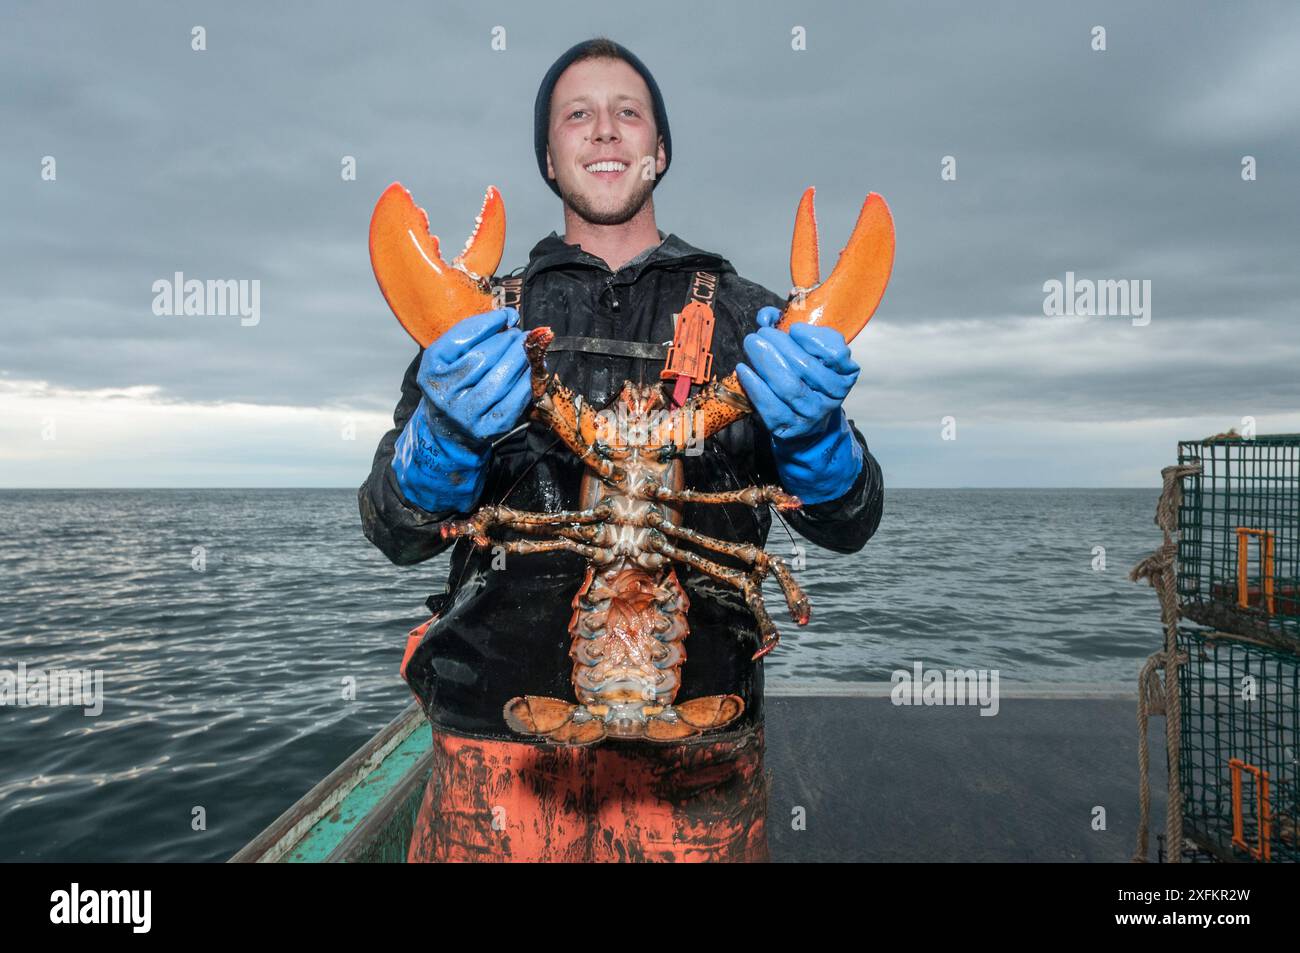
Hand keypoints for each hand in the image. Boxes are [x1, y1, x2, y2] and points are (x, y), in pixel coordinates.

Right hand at [416, 307, 531, 446]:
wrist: (448, 429)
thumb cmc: (454, 385)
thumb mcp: (450, 360)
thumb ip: (472, 336)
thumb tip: (509, 318)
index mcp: (431, 370)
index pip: (461, 339)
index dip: (488, 324)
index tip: (506, 316)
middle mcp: (444, 393)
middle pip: (483, 358)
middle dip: (507, 341)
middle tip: (520, 334)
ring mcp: (465, 414)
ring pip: (500, 379)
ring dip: (520, 358)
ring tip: (528, 348)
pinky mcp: (487, 429)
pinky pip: (513, 401)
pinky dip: (526, 382)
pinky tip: (531, 370)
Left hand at [735, 306, 863, 504]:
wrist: (806, 421)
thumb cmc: (806, 377)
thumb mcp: (810, 352)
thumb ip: (793, 329)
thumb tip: (766, 316)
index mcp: (846, 374)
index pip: (835, 355)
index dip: (813, 339)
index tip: (794, 329)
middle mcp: (832, 396)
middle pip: (805, 368)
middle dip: (779, 346)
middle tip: (760, 333)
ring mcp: (812, 414)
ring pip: (788, 387)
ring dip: (766, 362)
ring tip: (752, 344)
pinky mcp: (790, 428)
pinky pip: (771, 406)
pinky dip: (755, 386)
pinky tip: (744, 370)